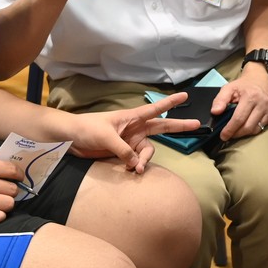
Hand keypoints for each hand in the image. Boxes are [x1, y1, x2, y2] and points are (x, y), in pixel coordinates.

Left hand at [67, 92, 200, 172]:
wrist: (70, 139)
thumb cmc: (87, 129)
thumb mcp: (106, 137)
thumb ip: (123, 150)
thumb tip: (136, 164)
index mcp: (131, 118)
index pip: (155, 109)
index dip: (170, 103)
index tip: (185, 95)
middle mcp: (135, 129)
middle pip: (161, 128)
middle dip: (178, 126)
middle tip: (197, 125)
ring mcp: (130, 142)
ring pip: (147, 152)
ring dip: (145, 161)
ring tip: (136, 169)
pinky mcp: (123, 154)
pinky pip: (136, 161)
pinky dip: (136, 167)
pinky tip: (130, 172)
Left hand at [213, 65, 267, 140]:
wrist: (260, 79)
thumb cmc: (242, 86)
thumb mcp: (228, 88)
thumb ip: (220, 100)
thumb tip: (215, 112)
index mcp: (250, 96)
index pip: (239, 118)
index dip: (230, 129)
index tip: (223, 136)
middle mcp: (263, 103)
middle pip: (248, 127)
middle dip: (237, 134)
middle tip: (229, 135)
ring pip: (257, 129)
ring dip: (245, 133)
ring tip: (237, 130)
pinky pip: (264, 127)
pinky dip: (255, 128)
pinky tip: (249, 123)